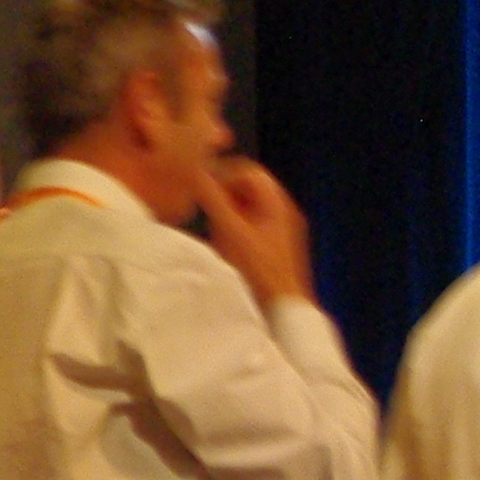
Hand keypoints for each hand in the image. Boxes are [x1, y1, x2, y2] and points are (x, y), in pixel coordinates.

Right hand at [203, 156, 315, 306]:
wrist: (282, 309)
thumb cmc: (259, 270)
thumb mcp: (230, 230)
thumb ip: (212, 199)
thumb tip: (195, 173)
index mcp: (277, 203)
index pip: (247, 171)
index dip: (222, 174)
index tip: (202, 189)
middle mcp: (283, 212)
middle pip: (249, 188)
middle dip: (224, 193)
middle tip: (204, 207)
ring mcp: (281, 231)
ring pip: (249, 207)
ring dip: (228, 210)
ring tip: (213, 227)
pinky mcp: (276, 248)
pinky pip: (253, 225)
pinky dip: (235, 226)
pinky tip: (225, 244)